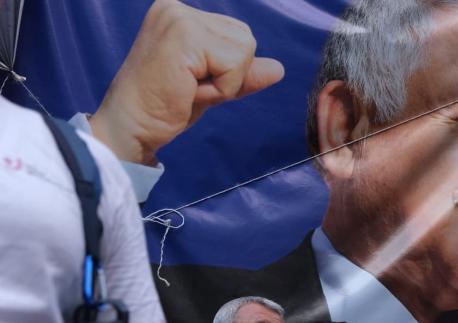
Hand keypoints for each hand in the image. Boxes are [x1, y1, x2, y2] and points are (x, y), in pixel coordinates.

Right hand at [90, 0, 283, 164]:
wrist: (131, 128)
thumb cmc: (162, 108)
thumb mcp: (211, 87)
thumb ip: (242, 74)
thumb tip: (279, 68)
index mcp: (180, 13)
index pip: (238, 36)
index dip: (227, 70)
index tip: (190, 83)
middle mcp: (177, 7)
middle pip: (246, 40)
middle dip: (228, 75)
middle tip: (189, 88)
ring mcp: (179, 17)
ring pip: (245, 50)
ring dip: (224, 82)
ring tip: (188, 89)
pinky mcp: (184, 35)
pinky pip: (235, 64)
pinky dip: (221, 88)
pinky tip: (189, 91)